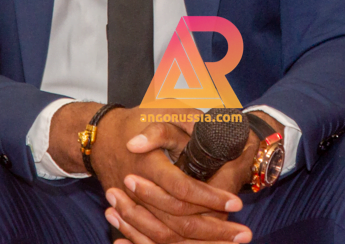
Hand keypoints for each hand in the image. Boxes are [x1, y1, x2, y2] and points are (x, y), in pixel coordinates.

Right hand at [98, 108, 251, 242]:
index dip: (209, 197)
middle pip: (178, 221)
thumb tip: (215, 129)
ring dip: (202, 242)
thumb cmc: (134, 124)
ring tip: (232, 243)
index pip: (182, 189)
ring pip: (168, 236)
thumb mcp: (161, 113)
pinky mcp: (134, 217)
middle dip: (214, 230)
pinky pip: (158, 240)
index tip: (236, 203)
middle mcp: (140, 191)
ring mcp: (134, 208)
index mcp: (149, 165)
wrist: (100, 139)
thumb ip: (187, 120)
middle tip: (244, 234)